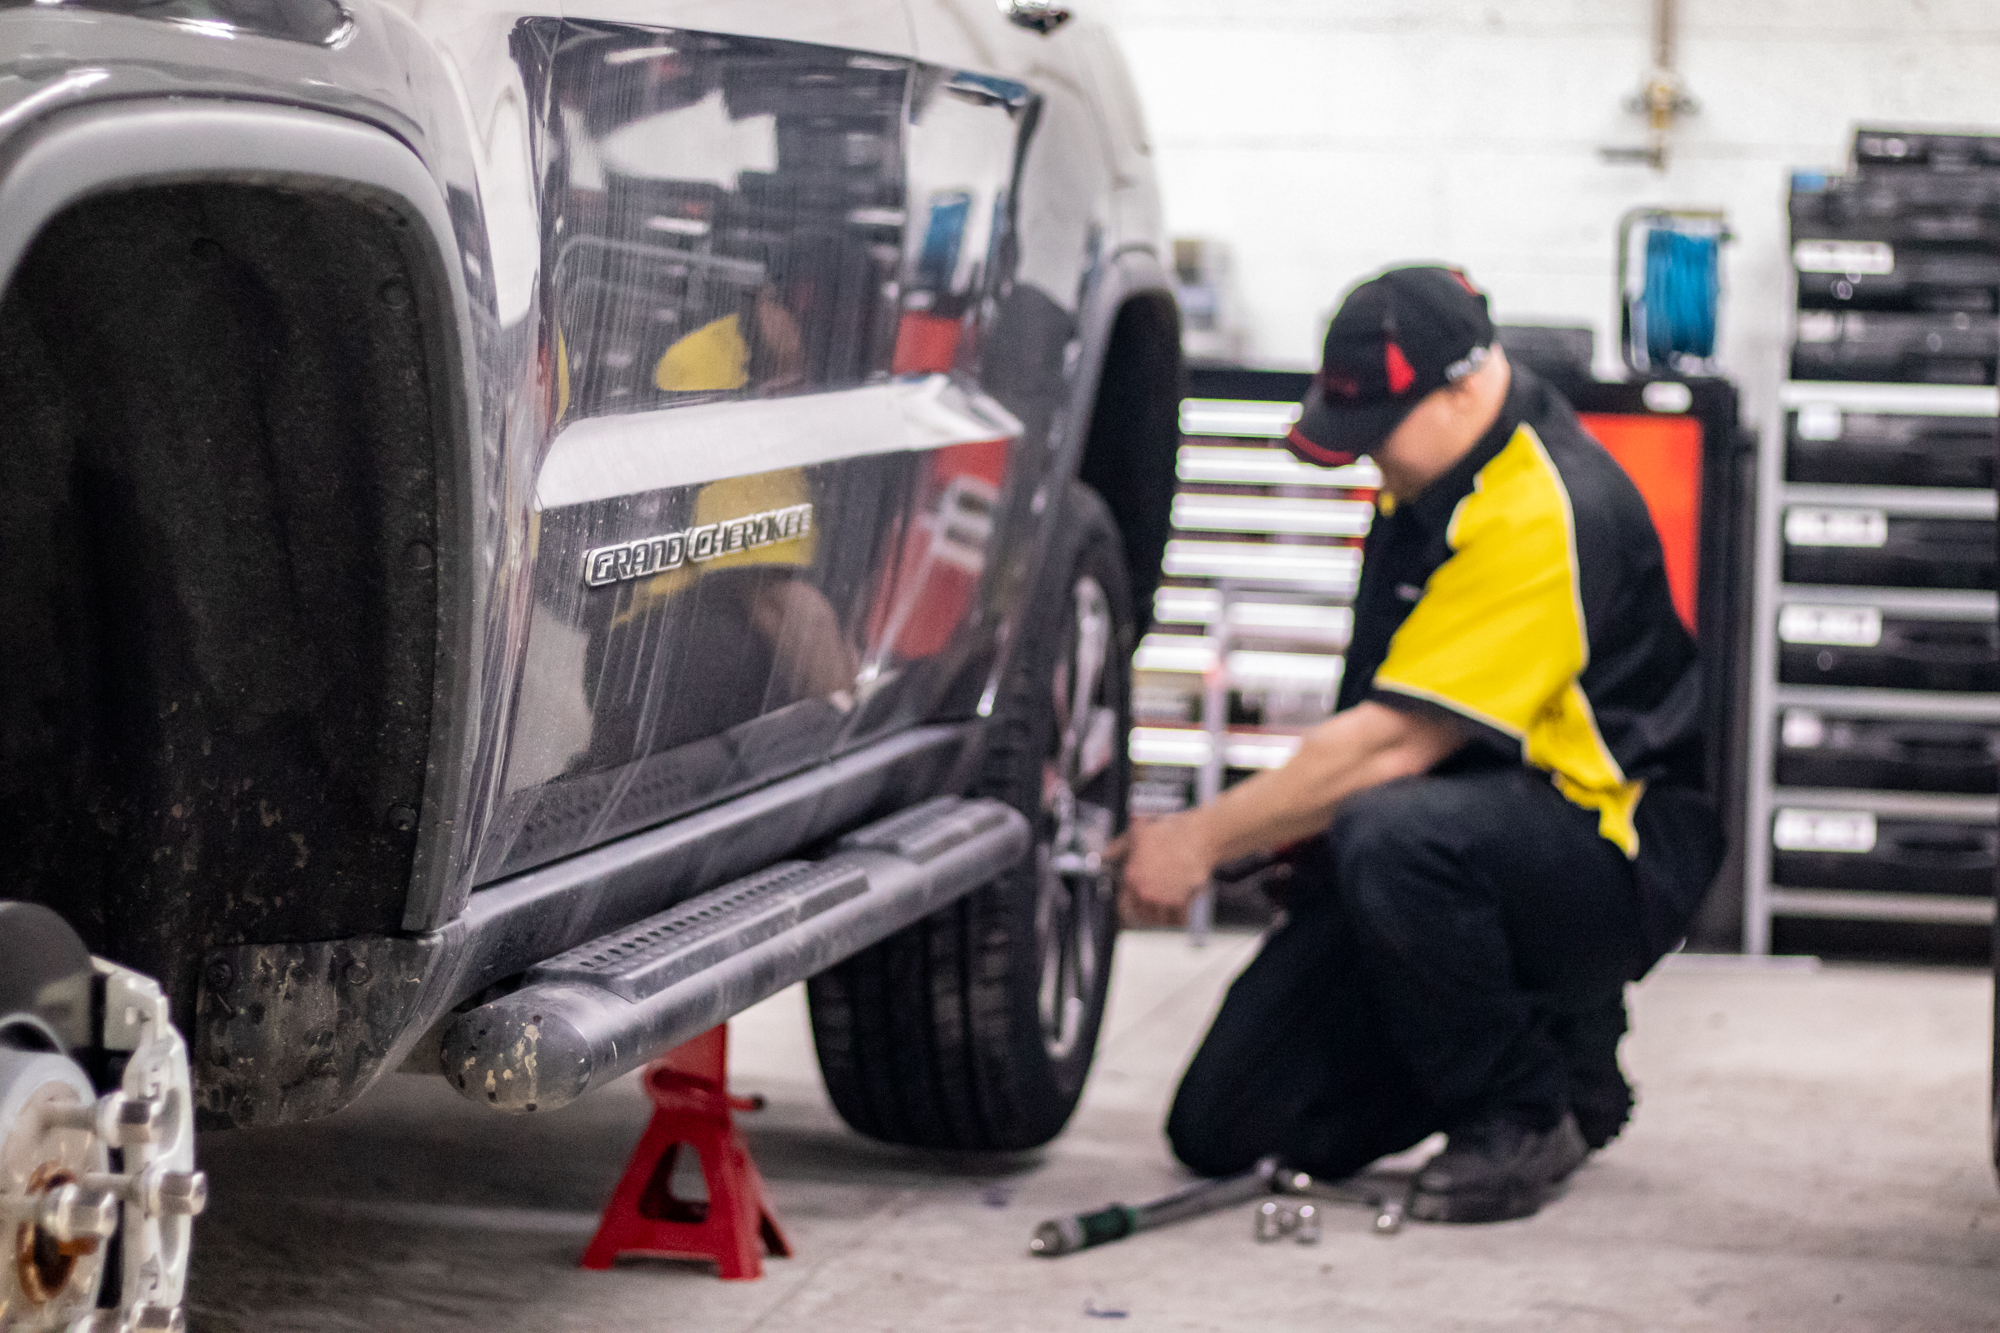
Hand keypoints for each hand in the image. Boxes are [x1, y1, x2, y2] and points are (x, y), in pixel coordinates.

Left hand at [1109, 812, 1218, 927]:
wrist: (1196, 838)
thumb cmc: (1168, 833)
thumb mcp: (1137, 835)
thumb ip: (1118, 848)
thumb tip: (1103, 855)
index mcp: (1131, 878)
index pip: (1123, 907)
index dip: (1131, 908)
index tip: (1139, 908)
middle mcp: (1143, 892)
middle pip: (1143, 916)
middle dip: (1150, 911)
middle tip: (1160, 902)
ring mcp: (1161, 899)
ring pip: (1160, 920)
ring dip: (1165, 916)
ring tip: (1172, 903)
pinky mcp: (1180, 903)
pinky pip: (1178, 921)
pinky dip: (1181, 918)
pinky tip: (1183, 907)